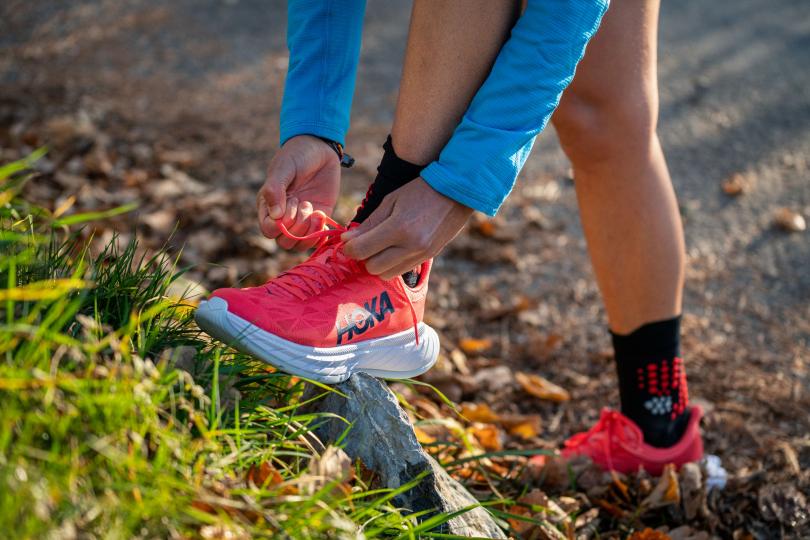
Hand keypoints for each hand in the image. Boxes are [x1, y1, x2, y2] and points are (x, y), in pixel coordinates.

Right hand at [258, 135, 339, 249]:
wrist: (320, 149)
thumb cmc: (296, 156)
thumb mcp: (284, 168)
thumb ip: (275, 189)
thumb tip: (275, 216)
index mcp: (268, 206)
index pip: (268, 230)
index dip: (280, 224)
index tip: (291, 202)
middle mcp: (283, 217)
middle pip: (284, 242)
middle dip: (297, 228)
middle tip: (305, 204)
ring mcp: (301, 220)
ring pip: (300, 245)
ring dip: (309, 232)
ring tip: (316, 211)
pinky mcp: (318, 219)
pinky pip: (316, 240)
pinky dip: (320, 235)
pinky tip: (322, 217)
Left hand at [341, 178, 472, 278]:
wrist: (456, 193)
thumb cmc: (419, 191)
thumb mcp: (391, 201)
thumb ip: (369, 223)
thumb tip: (347, 239)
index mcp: (398, 228)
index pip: (362, 250)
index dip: (349, 248)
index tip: (347, 242)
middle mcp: (410, 246)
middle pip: (372, 267)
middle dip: (364, 257)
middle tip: (364, 244)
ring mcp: (421, 255)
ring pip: (386, 274)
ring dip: (378, 264)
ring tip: (380, 247)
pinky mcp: (428, 258)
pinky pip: (401, 271)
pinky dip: (392, 264)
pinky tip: (393, 249)